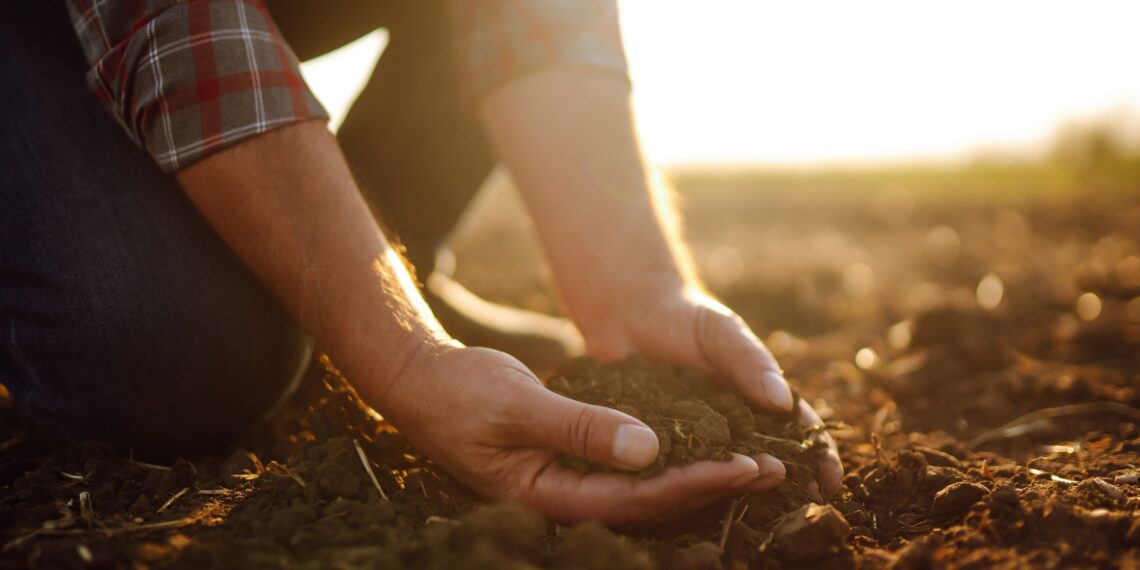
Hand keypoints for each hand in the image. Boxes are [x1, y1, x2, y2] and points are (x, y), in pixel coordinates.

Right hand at [357, 343, 787, 522]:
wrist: (422, 383)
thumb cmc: (461, 393)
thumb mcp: (519, 405)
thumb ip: (581, 428)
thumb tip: (649, 450)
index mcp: (547, 496)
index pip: (636, 500)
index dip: (694, 484)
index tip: (745, 465)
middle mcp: (564, 499)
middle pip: (651, 505)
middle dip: (711, 487)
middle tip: (773, 469)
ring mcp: (568, 483)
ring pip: (645, 490)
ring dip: (698, 475)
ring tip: (755, 462)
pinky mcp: (571, 462)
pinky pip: (630, 469)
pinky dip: (669, 458)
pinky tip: (703, 445)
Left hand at [578, 283, 843, 496]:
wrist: (629, 313)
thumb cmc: (686, 317)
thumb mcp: (722, 333)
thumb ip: (750, 362)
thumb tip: (783, 400)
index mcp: (757, 400)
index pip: (796, 432)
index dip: (818, 458)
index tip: (831, 482)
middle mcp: (731, 426)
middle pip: (765, 461)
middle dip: (784, 486)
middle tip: (798, 510)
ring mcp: (695, 439)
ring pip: (721, 473)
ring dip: (736, 491)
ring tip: (752, 511)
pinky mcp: (657, 445)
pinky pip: (674, 469)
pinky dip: (685, 486)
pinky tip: (690, 503)